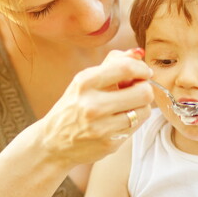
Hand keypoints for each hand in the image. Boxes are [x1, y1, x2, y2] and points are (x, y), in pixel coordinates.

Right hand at [32, 48, 153, 166]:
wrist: (53, 142)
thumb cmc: (74, 106)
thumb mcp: (85, 80)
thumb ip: (113, 63)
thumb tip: (138, 53)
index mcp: (85, 82)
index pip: (126, 68)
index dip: (142, 68)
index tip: (144, 72)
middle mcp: (92, 104)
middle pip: (143, 92)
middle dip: (144, 88)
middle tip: (136, 90)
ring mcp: (101, 126)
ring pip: (145, 110)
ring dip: (141, 106)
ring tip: (128, 106)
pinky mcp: (109, 143)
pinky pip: (137, 126)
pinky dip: (133, 121)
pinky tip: (120, 120)